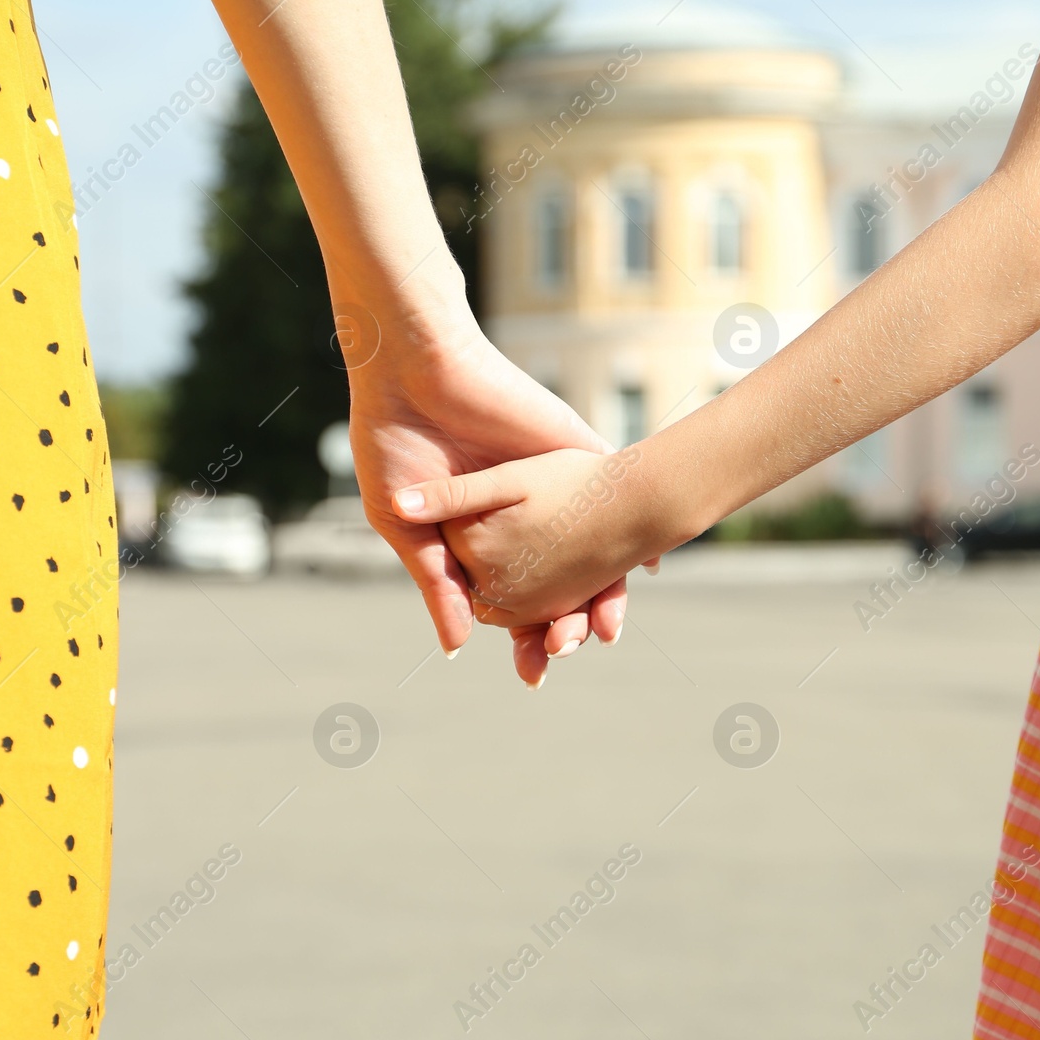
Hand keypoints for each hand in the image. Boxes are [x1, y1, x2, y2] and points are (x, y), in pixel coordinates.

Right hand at [345, 306, 628, 684]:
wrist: (412, 369)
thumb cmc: (395, 444)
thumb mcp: (407, 525)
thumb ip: (439, 584)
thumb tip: (458, 646)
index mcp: (477, 535)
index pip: (514, 596)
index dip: (525, 634)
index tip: (534, 671)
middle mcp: (520, 515)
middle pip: (559, 583)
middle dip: (566, 623)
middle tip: (567, 654)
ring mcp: (550, 484)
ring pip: (591, 550)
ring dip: (601, 593)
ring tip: (603, 630)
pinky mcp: (572, 450)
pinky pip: (613, 493)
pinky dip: (632, 530)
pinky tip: (643, 567)